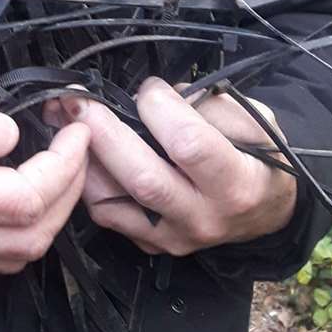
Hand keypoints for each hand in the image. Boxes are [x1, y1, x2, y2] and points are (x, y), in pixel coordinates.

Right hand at [0, 78, 90, 272]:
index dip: (63, 163)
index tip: (72, 123)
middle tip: (76, 138)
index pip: (25, 198)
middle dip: (69, 186)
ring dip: (54, 209)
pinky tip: (28, 188)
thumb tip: (7, 135)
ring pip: (19, 252)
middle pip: (33, 233)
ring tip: (62, 161)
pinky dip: (28, 225)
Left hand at [47, 78, 296, 255]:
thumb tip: (152, 96)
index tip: (150, 88)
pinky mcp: (152, 244)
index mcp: (236, 183)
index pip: (188, 145)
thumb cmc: (257, 154)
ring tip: (65, 120)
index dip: (160, 108)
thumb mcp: (253, 120)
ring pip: (113, 202)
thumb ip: (206, 105)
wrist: (266, 209)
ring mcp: (174, 237)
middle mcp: (204, 217)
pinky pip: (107, 215)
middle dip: (103, 131)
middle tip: (77, 100)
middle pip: (142, 177)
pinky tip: (81, 151)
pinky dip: (88, 181)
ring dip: (83, 156)